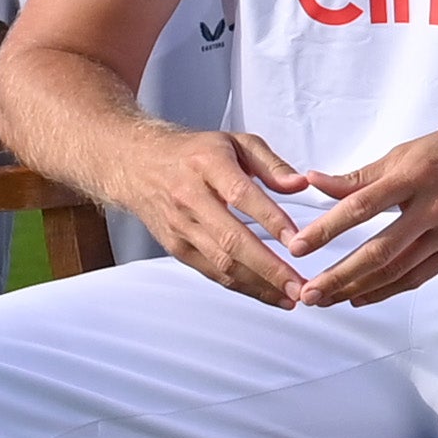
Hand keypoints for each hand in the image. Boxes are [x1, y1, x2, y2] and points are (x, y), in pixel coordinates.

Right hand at [123, 128, 328, 309]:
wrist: (137, 165)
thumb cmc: (194, 153)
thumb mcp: (235, 141)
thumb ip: (271, 163)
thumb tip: (299, 184)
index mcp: (208, 164)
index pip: (241, 195)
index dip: (271, 219)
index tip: (297, 240)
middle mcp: (190, 197)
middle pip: (231, 239)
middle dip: (268, 267)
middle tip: (299, 284)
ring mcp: (181, 226)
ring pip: (221, 262)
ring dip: (258, 284)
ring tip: (290, 296)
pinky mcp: (177, 247)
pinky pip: (212, 271)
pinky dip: (241, 286)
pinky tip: (267, 293)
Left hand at [280, 118, 437, 307]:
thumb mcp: (408, 151)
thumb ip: (362, 176)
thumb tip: (315, 183)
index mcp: (415, 175)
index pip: (362, 207)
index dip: (327, 229)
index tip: (297, 246)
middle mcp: (433, 207)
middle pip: (380, 251)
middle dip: (340, 275)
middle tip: (307, 293)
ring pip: (398, 270)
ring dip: (359, 288)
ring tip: (326, 299)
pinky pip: (420, 276)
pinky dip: (389, 290)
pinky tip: (361, 298)